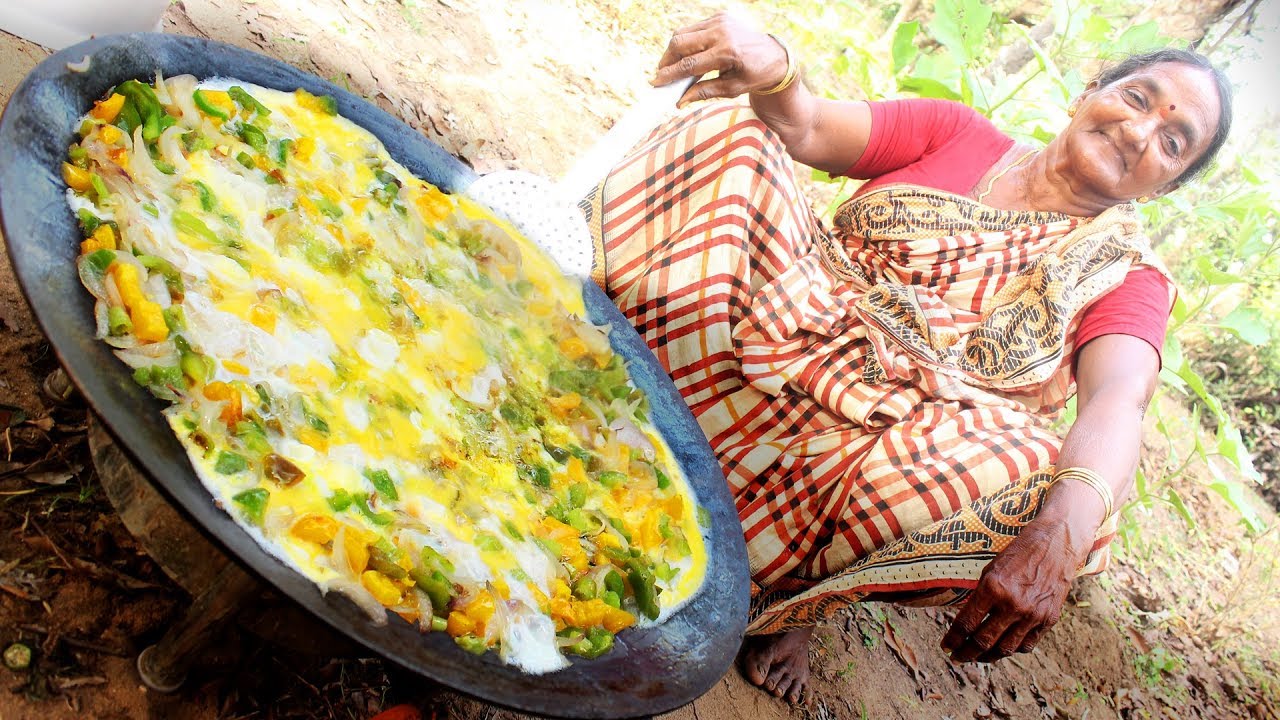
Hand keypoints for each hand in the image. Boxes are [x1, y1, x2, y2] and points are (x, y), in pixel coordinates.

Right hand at [652, 12, 790, 106]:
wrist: (774, 56)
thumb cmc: (753, 75)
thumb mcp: (730, 89)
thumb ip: (703, 92)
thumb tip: (679, 102)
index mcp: (726, 53)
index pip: (689, 64)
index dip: (669, 74)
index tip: (655, 82)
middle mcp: (722, 33)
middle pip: (679, 43)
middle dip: (667, 60)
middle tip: (663, 74)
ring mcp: (720, 21)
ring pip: (682, 32)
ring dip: (674, 50)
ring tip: (674, 66)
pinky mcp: (720, 16)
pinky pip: (693, 28)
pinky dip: (687, 41)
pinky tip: (689, 54)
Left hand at [940, 518, 1085, 662]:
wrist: (1055, 546)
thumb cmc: (1018, 554)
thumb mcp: (991, 570)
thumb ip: (980, 598)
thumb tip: (966, 623)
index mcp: (993, 588)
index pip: (966, 623)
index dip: (953, 639)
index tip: (946, 646)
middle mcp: (1013, 605)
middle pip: (983, 641)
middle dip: (966, 653)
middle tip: (956, 658)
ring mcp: (1032, 615)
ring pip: (1005, 649)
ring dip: (987, 657)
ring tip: (977, 658)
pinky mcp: (1048, 620)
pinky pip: (1026, 645)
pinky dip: (1011, 649)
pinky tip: (1002, 648)